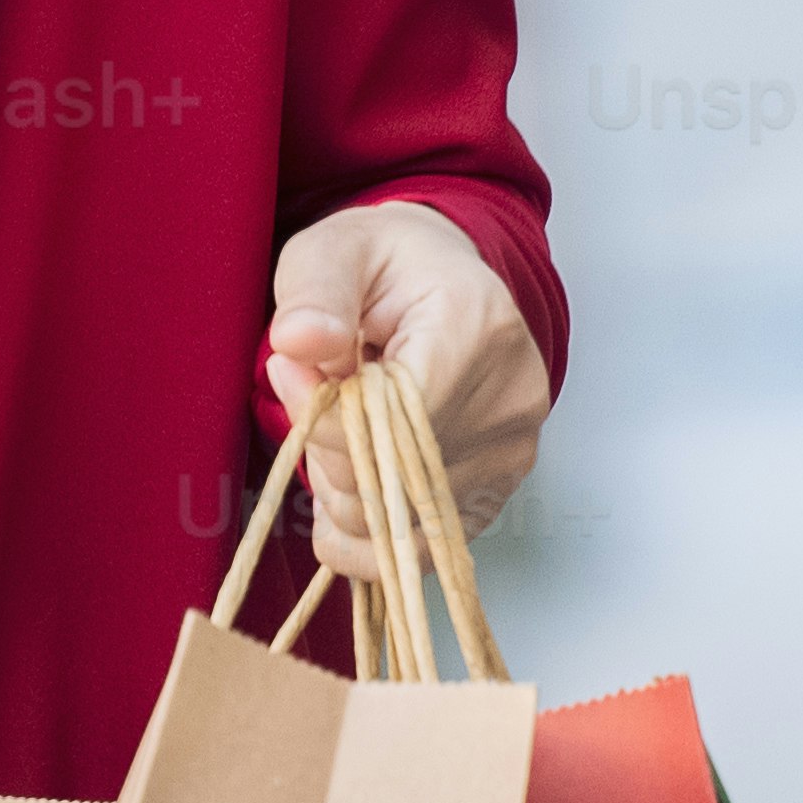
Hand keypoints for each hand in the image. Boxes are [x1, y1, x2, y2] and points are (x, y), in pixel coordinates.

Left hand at [265, 197, 555, 595]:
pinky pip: (420, 552)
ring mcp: (511, 454)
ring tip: (340, 427)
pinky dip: (368, 531)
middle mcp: (510, 400)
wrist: (445, 281)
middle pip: (389, 481)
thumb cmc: (386, 265)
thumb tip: (301, 341)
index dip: (320, 413)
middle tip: (312, 390)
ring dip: (341, 490)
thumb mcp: (336, 250)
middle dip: (324, 448)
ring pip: (396, 526)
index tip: (291, 368)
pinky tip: (352, 481)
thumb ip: (314, 293)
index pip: (389, 420)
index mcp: (474, 329)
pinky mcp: (498, 492)